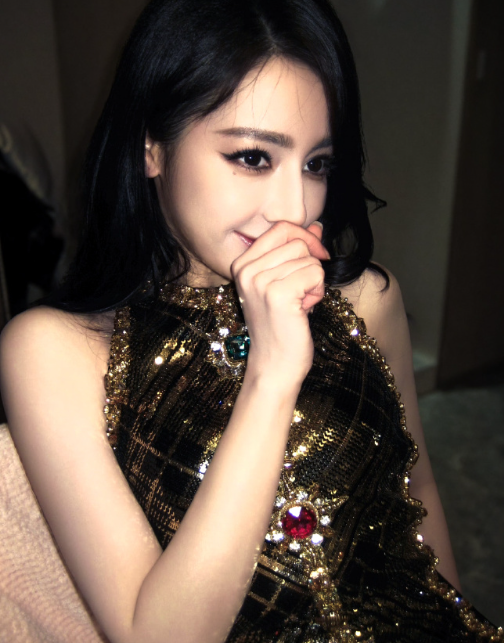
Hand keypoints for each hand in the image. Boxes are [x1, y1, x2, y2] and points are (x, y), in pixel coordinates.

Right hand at [231, 221, 328, 387]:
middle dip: (310, 264)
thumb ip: (297, 252)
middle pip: (296, 241)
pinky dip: (317, 292)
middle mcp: (246, 270)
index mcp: (242, 263)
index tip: (316, 257)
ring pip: (308, 259)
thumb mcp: (284, 282)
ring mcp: (260, 281)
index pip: (280, 228)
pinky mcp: (278, 294)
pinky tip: (304, 310)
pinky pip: (315, 274)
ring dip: (313, 281)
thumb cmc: (281, 325)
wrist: (274, 365)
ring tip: (300, 303)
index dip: (305, 237)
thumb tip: (316, 226)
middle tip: (302, 291)